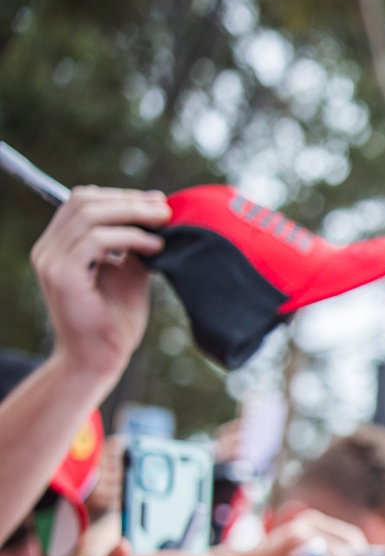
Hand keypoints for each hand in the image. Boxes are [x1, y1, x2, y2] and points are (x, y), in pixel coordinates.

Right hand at [30, 187, 169, 384]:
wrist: (99, 359)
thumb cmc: (115, 320)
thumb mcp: (129, 272)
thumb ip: (134, 245)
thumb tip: (157, 217)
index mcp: (59, 246)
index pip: (82, 202)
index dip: (121, 196)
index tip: (158, 201)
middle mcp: (48, 249)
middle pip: (83, 201)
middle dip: (129, 200)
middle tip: (165, 208)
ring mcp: (51, 261)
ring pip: (89, 215)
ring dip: (133, 214)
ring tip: (164, 223)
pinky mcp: (62, 275)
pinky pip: (96, 240)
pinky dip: (130, 237)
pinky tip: (155, 246)